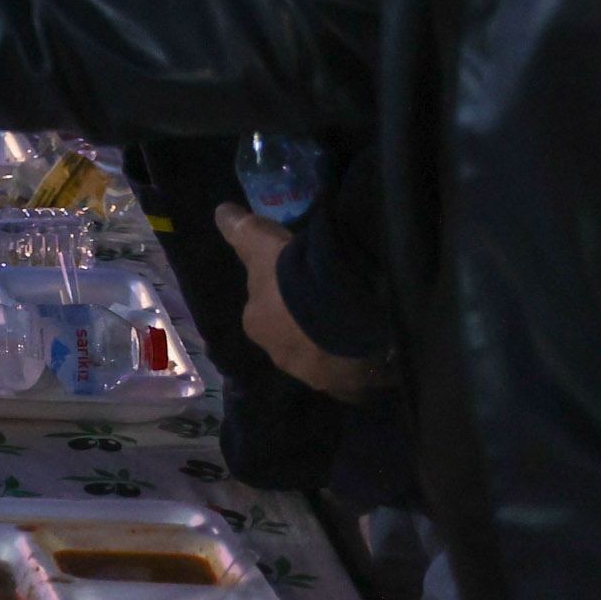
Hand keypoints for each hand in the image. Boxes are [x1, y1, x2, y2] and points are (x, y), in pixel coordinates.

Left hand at [215, 203, 388, 402]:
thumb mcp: (261, 242)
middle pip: (296, 340)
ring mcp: (316, 376)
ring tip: (362, 325)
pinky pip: (355, 379)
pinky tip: (379, 349)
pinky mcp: (349, 388)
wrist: (343, 308)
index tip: (307, 285)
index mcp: (257, 324)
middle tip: (335, 304)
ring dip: (338, 348)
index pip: (268, 312)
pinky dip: (364, 368)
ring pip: (326, 361)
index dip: (286, 300)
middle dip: (310, 327)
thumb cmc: (294, 274)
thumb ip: (241, 229)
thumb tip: (221, 211)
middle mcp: (280, 357)